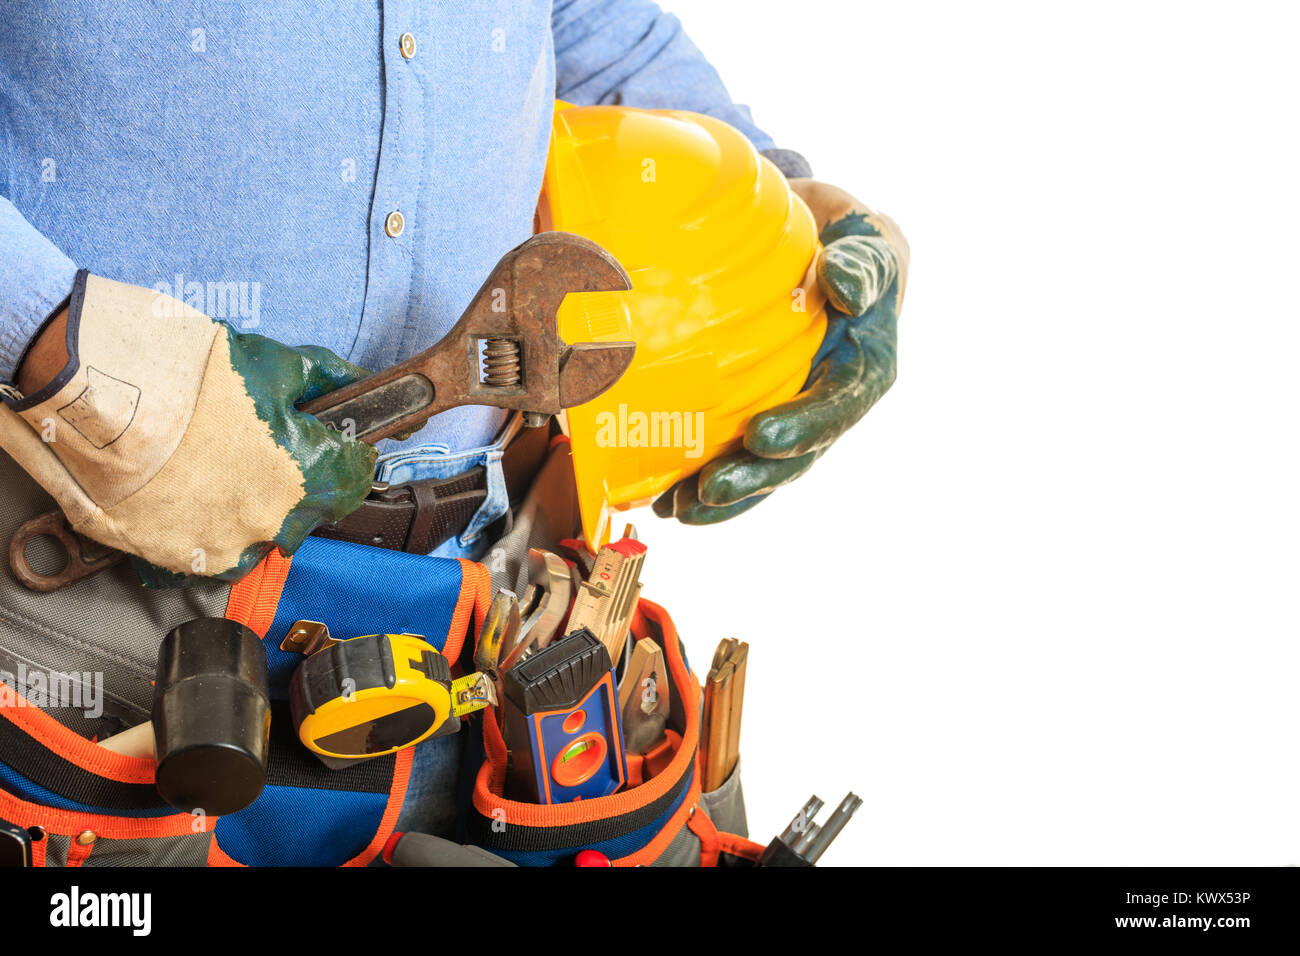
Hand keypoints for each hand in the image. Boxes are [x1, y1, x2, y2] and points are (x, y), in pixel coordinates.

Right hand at [0, 271, 376, 583]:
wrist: (103, 401)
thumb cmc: (185, 379)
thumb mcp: (271, 362)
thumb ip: (324, 378)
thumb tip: (355, 385)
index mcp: (308, 473)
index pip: (356, 475)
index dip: (349, 454)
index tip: (338, 444)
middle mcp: (277, 519)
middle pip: (312, 508)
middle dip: (299, 481)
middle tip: (263, 449)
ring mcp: (231, 543)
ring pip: (265, 535)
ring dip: (254, 510)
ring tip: (220, 472)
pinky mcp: (187, 559)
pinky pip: (218, 555)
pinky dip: (212, 531)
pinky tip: (195, 498)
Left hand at [653, 180, 907, 523]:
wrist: (830, 256)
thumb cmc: (849, 250)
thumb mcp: (866, 248)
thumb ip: (863, 266)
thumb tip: (842, 281)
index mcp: (864, 374)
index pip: (837, 408)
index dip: (802, 428)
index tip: (759, 436)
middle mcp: (830, 407)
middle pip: (794, 456)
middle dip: (750, 478)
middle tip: (706, 490)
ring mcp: (794, 418)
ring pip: (760, 469)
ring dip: (720, 496)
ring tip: (676, 510)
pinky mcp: (760, 417)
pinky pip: (733, 456)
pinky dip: (700, 479)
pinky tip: (664, 497)